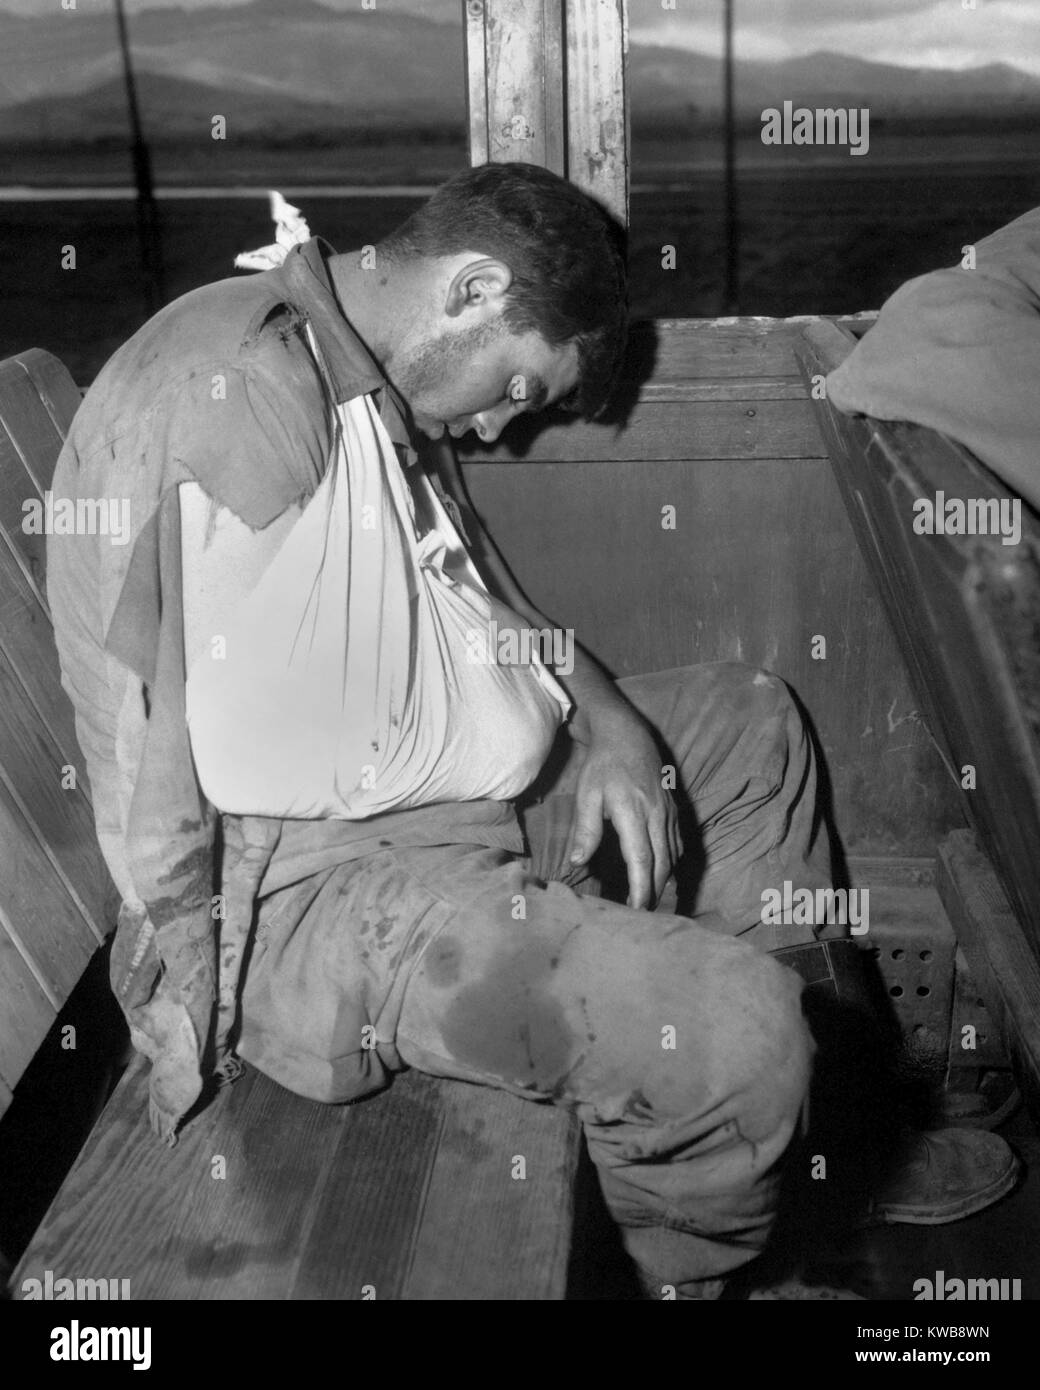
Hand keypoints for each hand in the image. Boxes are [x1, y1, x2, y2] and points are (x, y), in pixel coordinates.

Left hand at [566, 705, 681, 909]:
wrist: (627, 734)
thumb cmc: (602, 765)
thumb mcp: (586, 794)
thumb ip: (585, 829)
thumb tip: (577, 861)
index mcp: (633, 812)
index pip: (641, 859)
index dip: (641, 888)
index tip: (636, 910)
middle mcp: (656, 815)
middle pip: (662, 864)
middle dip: (654, 893)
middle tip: (642, 917)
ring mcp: (668, 813)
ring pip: (672, 856)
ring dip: (663, 882)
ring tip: (651, 903)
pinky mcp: (673, 810)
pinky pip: (677, 844)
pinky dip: (671, 864)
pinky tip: (662, 876)